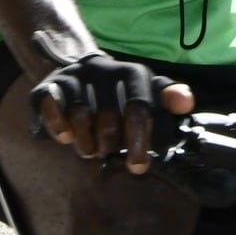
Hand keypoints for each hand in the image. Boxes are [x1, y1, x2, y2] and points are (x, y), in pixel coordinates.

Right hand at [30, 50, 194, 173]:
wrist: (82, 71)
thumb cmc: (123, 93)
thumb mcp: (150, 93)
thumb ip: (169, 98)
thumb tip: (186, 103)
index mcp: (132, 72)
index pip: (139, 108)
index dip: (140, 141)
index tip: (139, 166)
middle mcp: (103, 69)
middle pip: (109, 120)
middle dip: (111, 146)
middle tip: (111, 153)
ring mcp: (74, 75)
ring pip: (80, 116)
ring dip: (86, 144)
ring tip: (90, 150)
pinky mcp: (49, 84)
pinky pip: (50, 106)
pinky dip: (57, 126)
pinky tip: (66, 137)